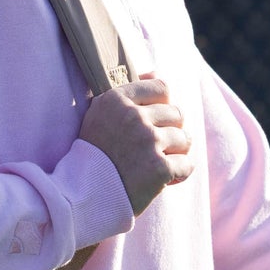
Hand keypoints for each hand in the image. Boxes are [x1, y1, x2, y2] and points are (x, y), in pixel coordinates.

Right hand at [77, 77, 193, 215]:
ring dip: (175, 153)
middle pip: (176, 113)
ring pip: (184, 138)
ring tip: (155, 164)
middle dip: (169, 131)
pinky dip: (178, 174)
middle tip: (152, 149)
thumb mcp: (100, 115)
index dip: (162, 106)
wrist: (82, 197)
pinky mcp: (159, 168)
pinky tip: (163, 180)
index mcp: (116, 99)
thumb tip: (156, 73)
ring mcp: (148, 141)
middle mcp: (133, 116)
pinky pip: (187, 165)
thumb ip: (127, 95)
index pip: (161, 88)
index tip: (152, 122)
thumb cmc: (93, 156)